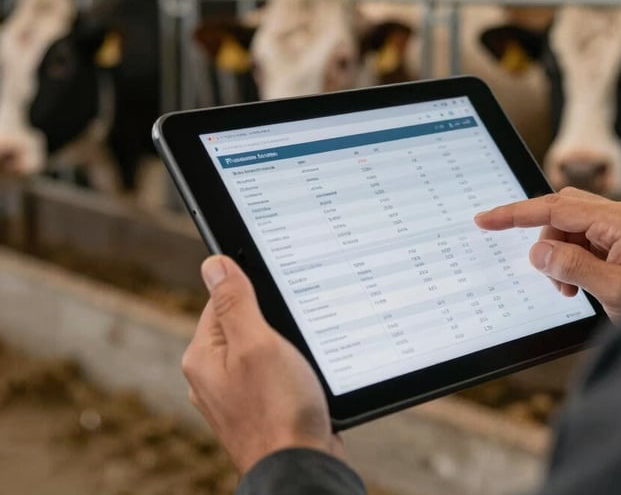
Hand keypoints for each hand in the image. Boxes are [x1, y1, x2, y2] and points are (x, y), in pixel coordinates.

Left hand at [182, 255, 343, 474]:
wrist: (300, 469)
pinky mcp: (259, 406)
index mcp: (202, 356)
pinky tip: (304, 378)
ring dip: (284, 346)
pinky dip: (290, 368)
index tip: (279, 297)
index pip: (221, 300)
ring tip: (300, 360)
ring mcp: (236, 394)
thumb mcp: (257, 343)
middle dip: (271, 320)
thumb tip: (214, 263)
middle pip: (243, 323)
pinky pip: (272, 371)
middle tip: (293, 333)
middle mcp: (213, 375)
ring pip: (261, 348)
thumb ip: (235, 302)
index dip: (253, 292)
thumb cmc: (278, 410)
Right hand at [474, 188, 620, 320]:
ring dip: (559, 254)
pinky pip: (582, 239)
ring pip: (569, 226)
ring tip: (567, 288)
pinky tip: (578, 284)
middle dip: (545, 239)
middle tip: (543, 272)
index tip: (486, 219)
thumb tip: (537, 250)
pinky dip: (571, 260)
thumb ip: (573, 267)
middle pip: (561, 210)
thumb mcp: (616, 291)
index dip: (516, 213)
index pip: (556, 207)